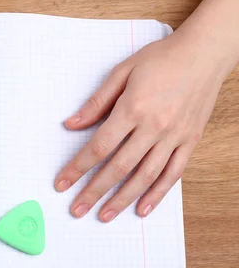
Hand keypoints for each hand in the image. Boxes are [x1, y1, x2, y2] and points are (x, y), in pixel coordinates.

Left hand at [54, 31, 230, 221]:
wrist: (205, 52)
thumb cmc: (161, 59)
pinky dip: (158, 194)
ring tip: (104, 216)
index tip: (62, 183)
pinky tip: (142, 208)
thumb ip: (96, 102)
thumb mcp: (122, 72)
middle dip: (94, 191)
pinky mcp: (190, 141)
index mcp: (133, 108)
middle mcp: (154, 126)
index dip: (78, 168)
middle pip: (119, 167)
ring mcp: (175, 136)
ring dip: (122, 199)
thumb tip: (72, 125)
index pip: (99, 146)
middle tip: (77, 209)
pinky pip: (173, 173)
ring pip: (145, 176)